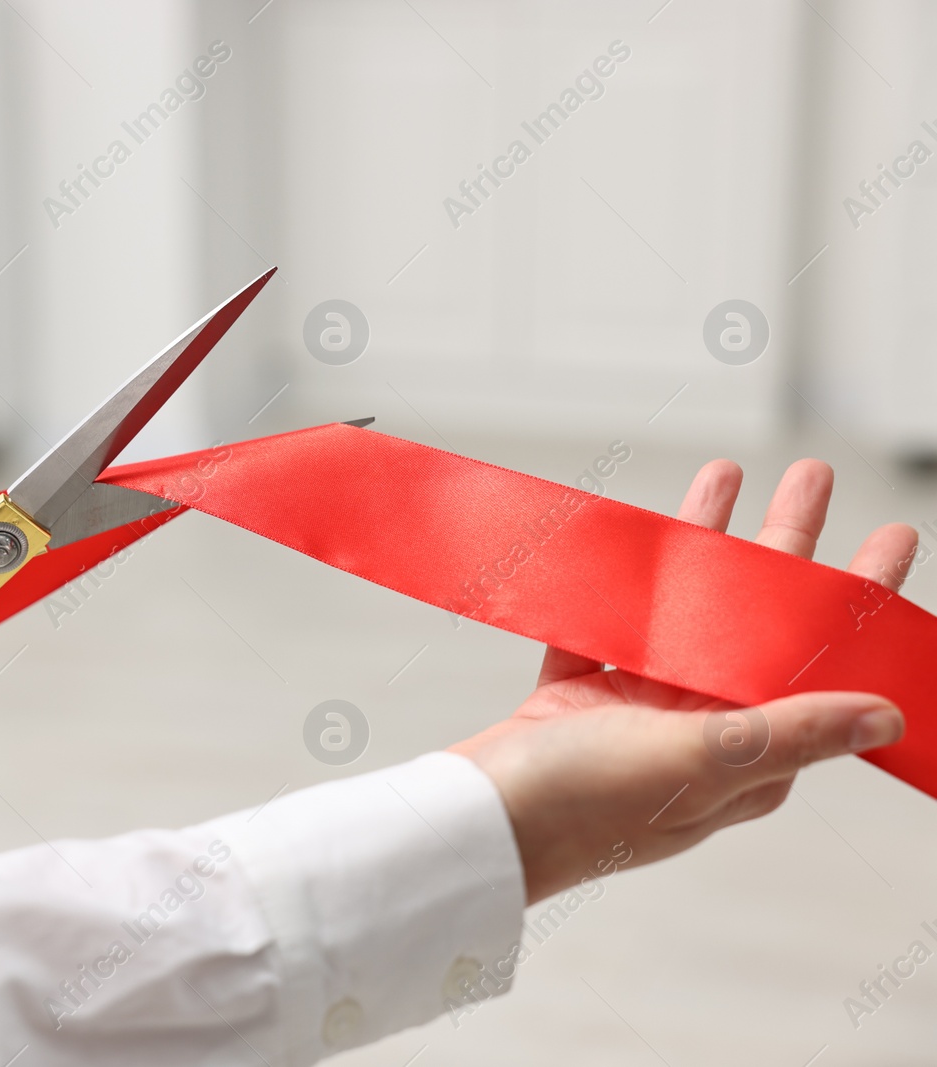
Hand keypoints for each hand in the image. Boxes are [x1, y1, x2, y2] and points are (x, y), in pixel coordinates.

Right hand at [453, 459, 916, 902]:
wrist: (479, 815)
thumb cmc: (585, 808)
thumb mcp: (701, 764)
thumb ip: (791, 732)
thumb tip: (886, 714)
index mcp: (748, 756)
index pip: (822, 667)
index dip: (857, 602)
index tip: (891, 539)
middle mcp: (703, 727)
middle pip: (760, 622)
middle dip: (788, 544)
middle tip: (809, 478)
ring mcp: (641, 703)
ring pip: (687, 608)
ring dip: (708, 541)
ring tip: (725, 475)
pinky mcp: (583, 685)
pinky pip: (614, 614)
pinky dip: (625, 572)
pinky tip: (639, 529)